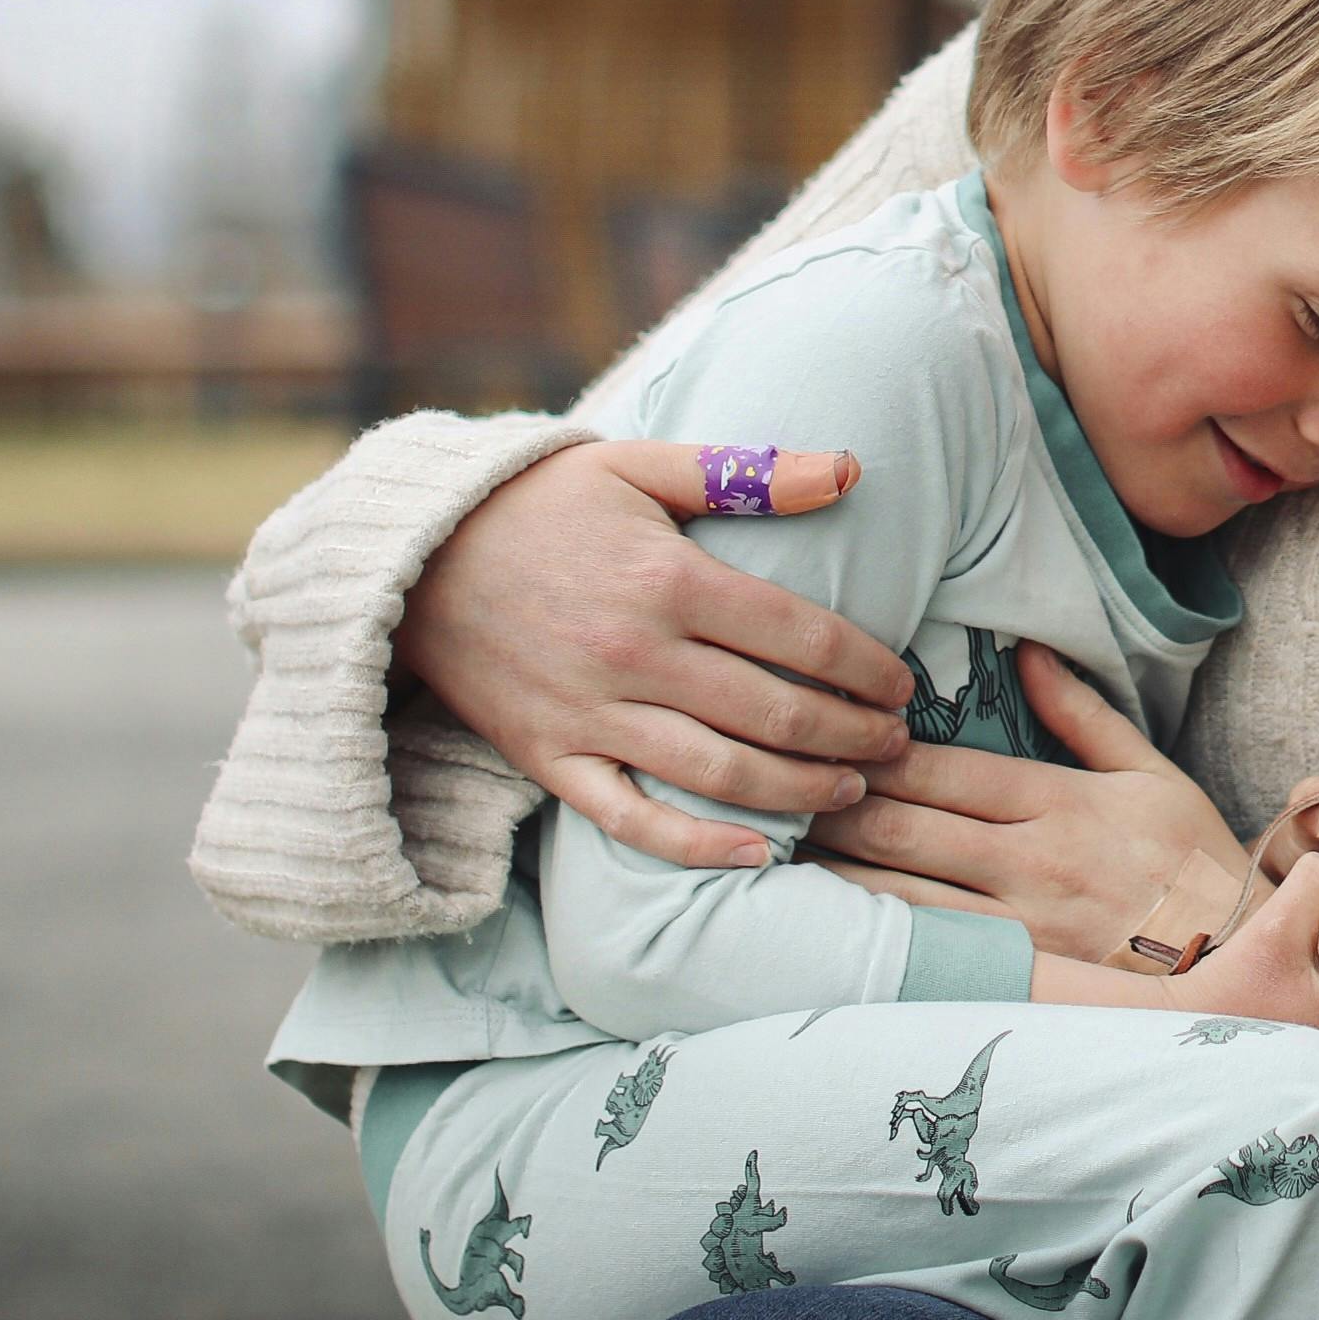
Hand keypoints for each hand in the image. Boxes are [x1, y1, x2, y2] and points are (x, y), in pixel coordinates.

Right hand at [395, 440, 912, 872]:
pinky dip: (699, 845)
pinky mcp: (551, 759)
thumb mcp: (640, 467)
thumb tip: (851, 467)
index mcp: (669, 578)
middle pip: (776, 714)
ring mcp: (591, 714)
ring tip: (853, 792)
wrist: (413, 558)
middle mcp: (636, 654)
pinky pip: (633, 820)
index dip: (869, 668)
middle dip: (853, 738)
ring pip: (722, 773)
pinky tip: (759, 853)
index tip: (905, 686)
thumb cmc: (542, 505)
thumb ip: (749, 472)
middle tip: (897, 748)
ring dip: (802, 792)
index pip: (803, 637)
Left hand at [809, 642, 1252, 960]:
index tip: (836, 732)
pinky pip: (929, 948)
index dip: (884, 754)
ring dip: (839, 869)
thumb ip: (1082, 713)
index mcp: (1061, 803)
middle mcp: (1032, 863)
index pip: (951, 772)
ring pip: (904, 894)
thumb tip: (1027, 653)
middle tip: (782, 782)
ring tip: (783, 843)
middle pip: (910, 828)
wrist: (1235, 956)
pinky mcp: (1016, 975)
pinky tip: (827, 917)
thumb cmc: (1190, 858)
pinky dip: (874, 928)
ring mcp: (1019, 926)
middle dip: (838, 804)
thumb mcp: (1150, 771)